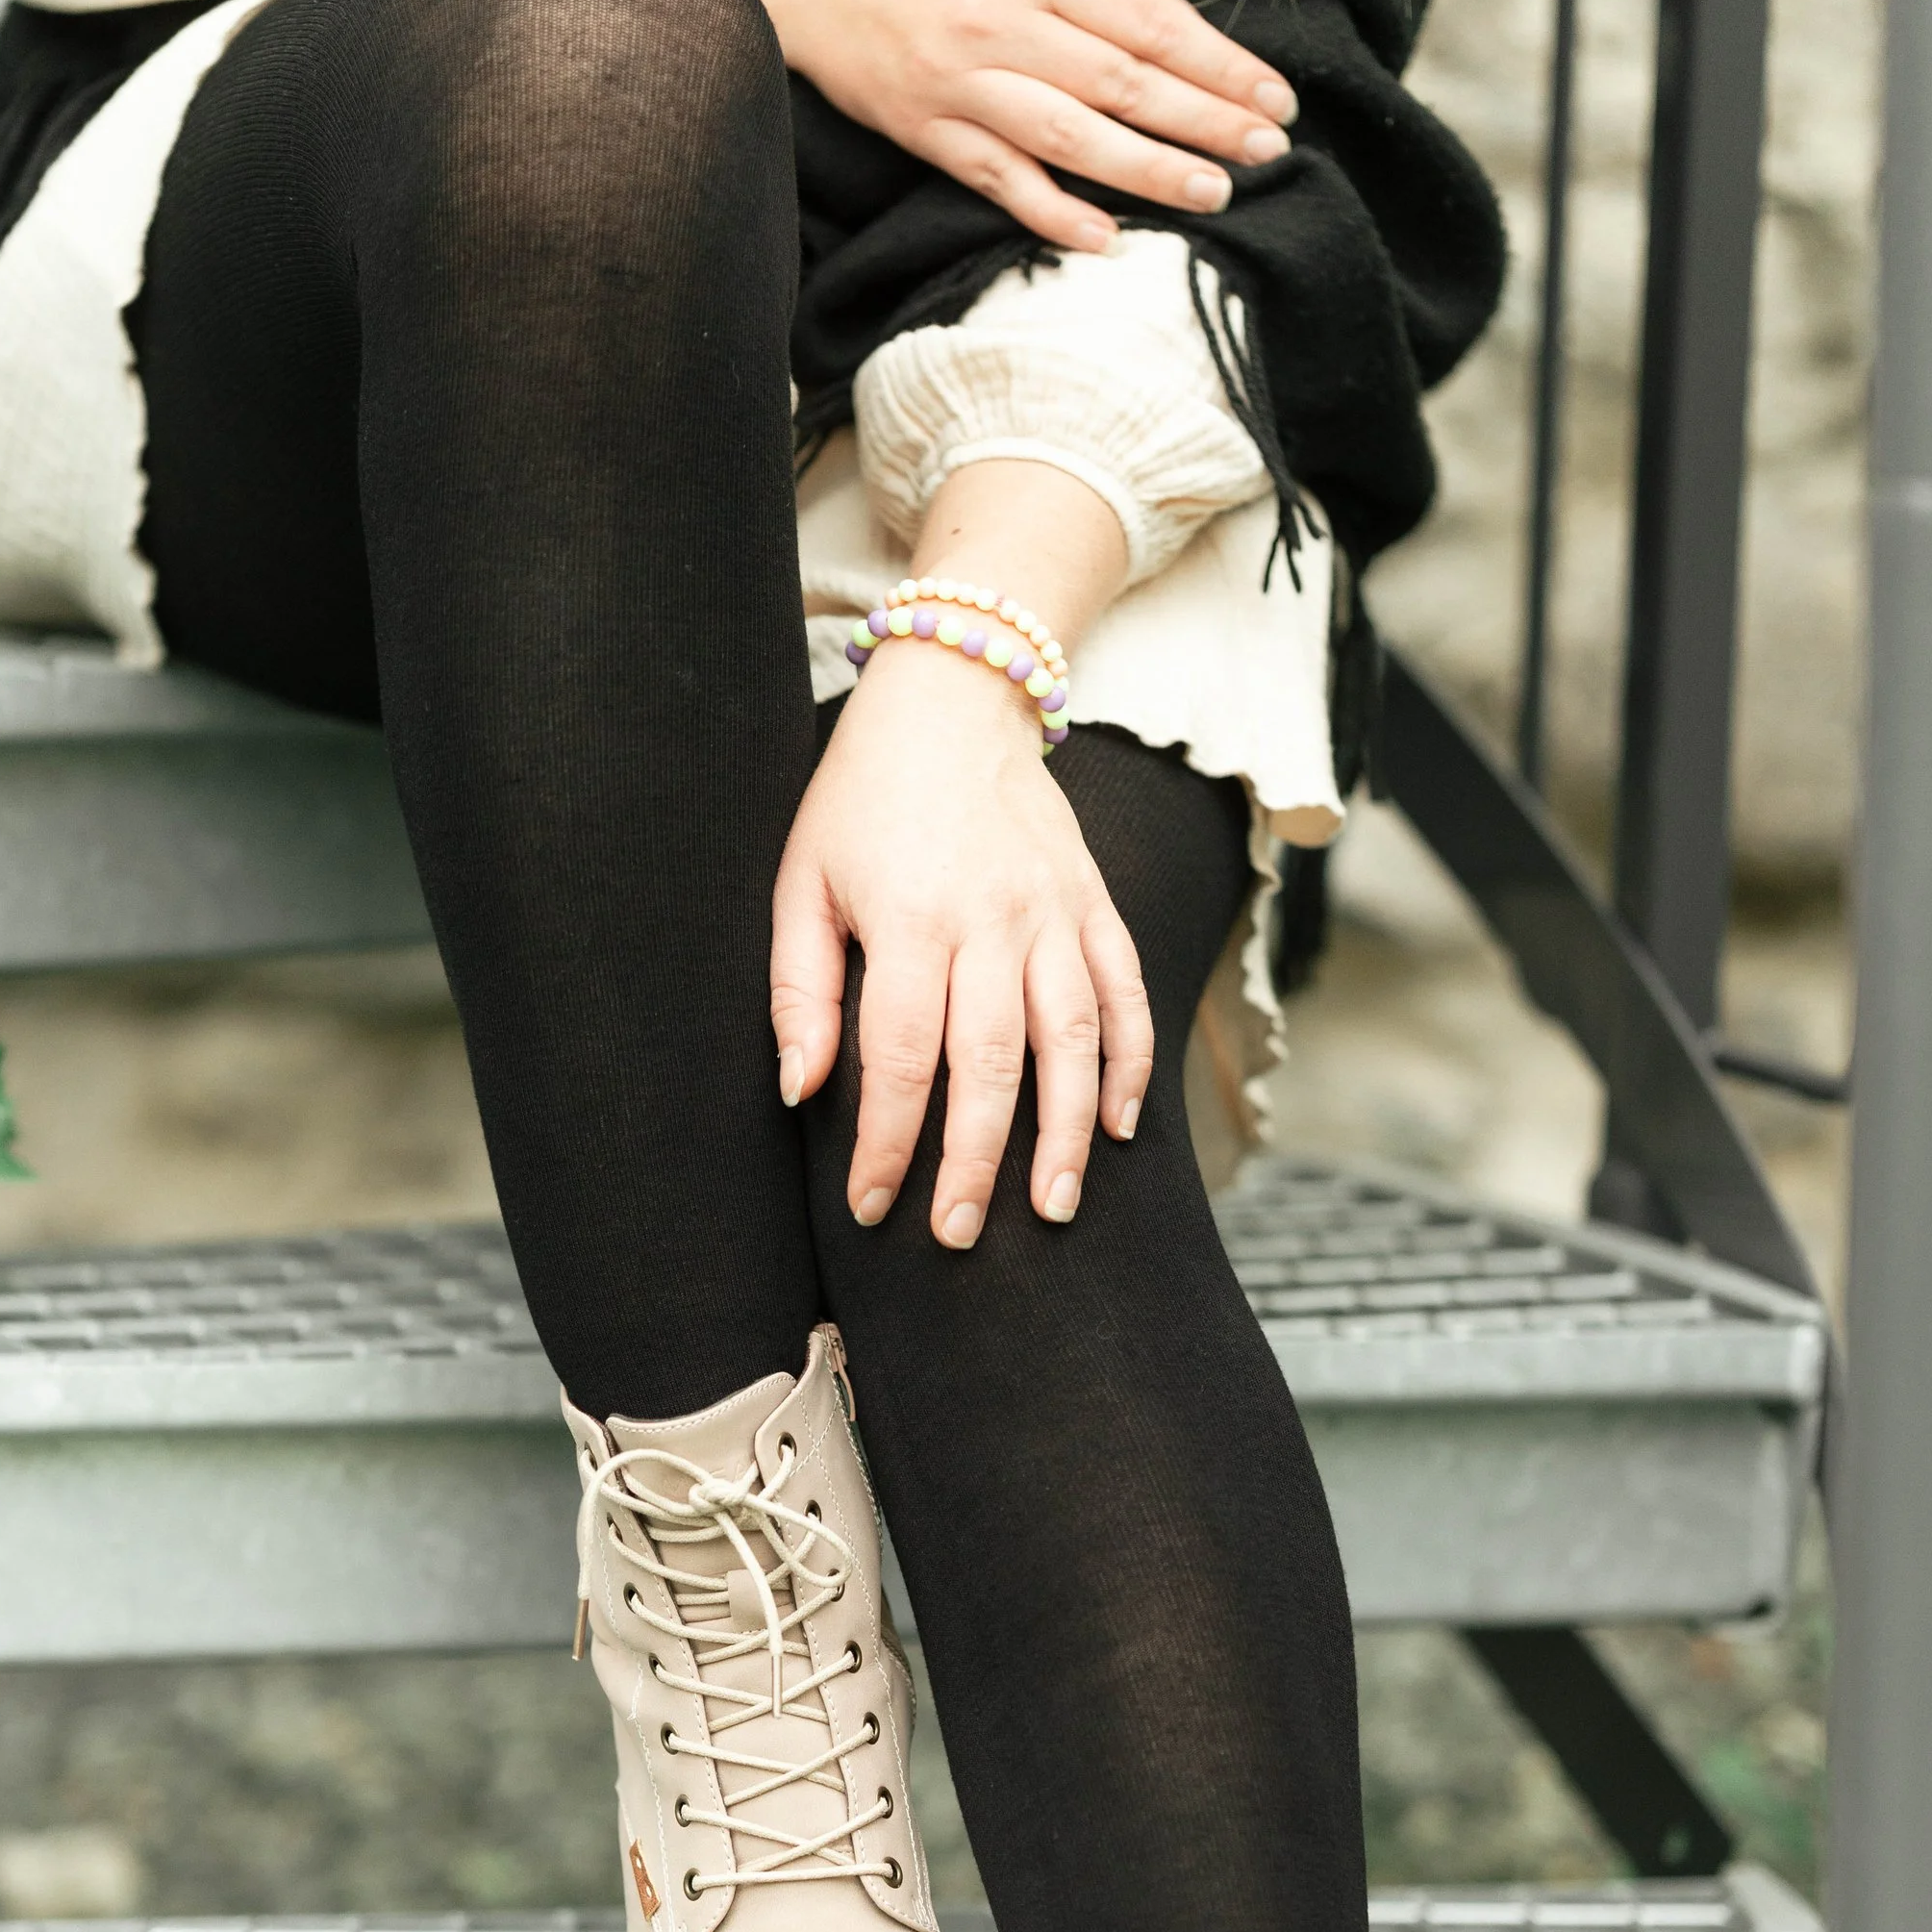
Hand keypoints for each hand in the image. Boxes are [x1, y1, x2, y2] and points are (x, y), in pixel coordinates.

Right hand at [605, 0, 1294, 256]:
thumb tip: (1167, 10)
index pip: (1148, 21)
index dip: (1218, 64)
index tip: (1271, 96)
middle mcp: (1003, 23)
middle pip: (1125, 84)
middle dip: (1207, 122)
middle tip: (1268, 152)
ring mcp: (963, 85)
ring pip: (1074, 139)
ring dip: (1150, 173)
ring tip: (1212, 193)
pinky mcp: (928, 132)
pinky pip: (1000, 182)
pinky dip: (1053, 213)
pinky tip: (1106, 238)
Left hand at [771, 649, 1154, 1244]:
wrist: (952, 697)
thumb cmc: (859, 800)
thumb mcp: (801, 882)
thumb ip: (801, 989)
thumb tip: (802, 1090)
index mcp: (909, 920)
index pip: (900, 1059)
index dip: (887, 1143)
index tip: (873, 1207)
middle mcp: (992, 921)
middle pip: (992, 1066)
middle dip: (975, 1162)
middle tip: (958, 1234)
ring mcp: (1054, 912)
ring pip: (1074, 1042)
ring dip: (1066, 1134)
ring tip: (1051, 1207)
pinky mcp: (1094, 902)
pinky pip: (1127, 994)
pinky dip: (1130, 1065)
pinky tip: (1120, 1128)